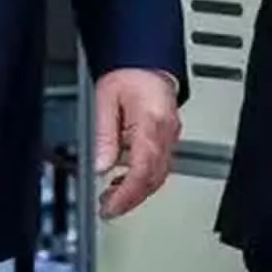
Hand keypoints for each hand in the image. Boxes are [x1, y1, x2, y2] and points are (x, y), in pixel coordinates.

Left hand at [91, 67, 179, 220]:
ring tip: (111, 196)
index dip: (127, 195)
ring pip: (159, 176)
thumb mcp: (105, 100)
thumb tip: (100, 166)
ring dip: (136, 191)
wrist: (146, 63)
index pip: (143, 170)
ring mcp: (171, 137)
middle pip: (153, 178)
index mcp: (151, 123)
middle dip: (130, 198)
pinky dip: (142, 179)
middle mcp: (166, 133)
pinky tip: (124, 180)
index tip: (110, 207)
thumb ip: (104, 135)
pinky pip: (159, 166)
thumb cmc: (128, 75)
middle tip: (108, 208)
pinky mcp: (169, 138)